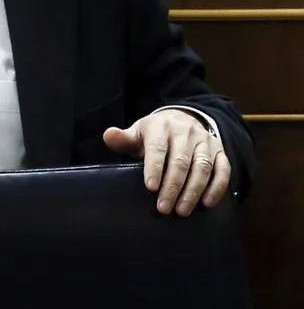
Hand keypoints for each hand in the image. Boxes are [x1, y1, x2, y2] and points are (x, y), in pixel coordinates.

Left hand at [103, 110, 230, 216]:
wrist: (181, 119)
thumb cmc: (154, 134)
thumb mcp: (137, 133)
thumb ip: (123, 139)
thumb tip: (108, 135)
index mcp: (161, 126)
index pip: (158, 148)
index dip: (154, 167)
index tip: (150, 187)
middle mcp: (185, 132)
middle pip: (180, 161)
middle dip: (172, 187)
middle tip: (164, 208)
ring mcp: (204, 141)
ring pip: (202, 167)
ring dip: (193, 191)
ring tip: (182, 211)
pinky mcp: (219, 151)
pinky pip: (223, 169)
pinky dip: (217, 187)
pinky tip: (207, 203)